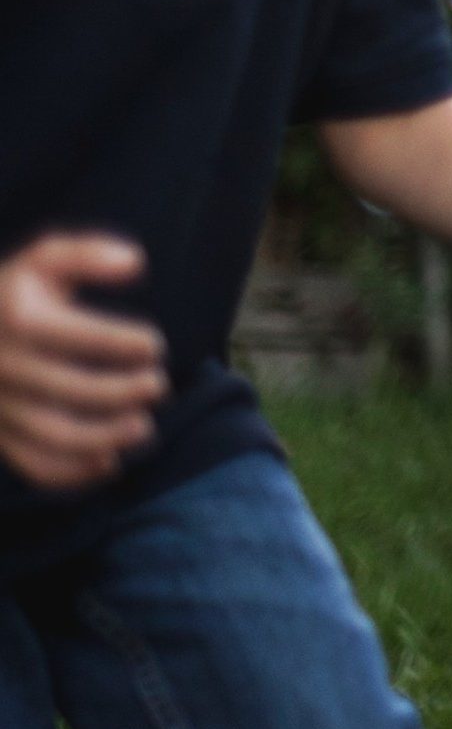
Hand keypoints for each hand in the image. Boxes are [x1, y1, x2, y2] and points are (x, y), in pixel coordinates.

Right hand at [0, 235, 167, 490]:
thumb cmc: (14, 293)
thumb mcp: (42, 260)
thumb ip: (86, 254)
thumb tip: (135, 261)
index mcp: (18, 319)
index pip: (74, 336)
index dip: (120, 343)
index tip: (154, 345)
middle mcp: (3, 366)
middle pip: (67, 388)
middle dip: (120, 391)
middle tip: (158, 385)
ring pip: (50, 433)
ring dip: (102, 437)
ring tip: (143, 428)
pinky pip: (31, 462)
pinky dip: (70, 473)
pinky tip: (109, 464)